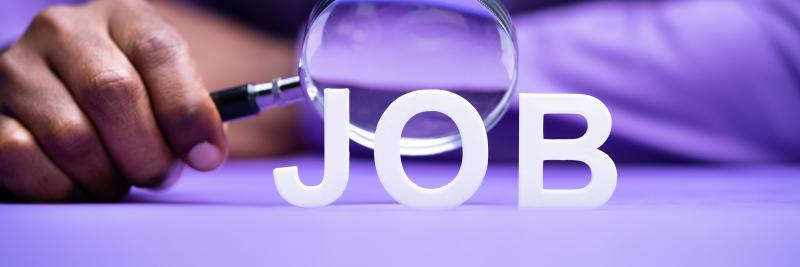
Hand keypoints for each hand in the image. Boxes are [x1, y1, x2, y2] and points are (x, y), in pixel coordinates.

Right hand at [0, 0, 227, 201]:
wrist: (62, 96)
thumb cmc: (131, 99)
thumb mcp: (166, 88)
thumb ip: (193, 112)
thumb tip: (206, 151)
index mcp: (122, 17)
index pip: (159, 52)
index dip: (188, 112)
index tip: (206, 156)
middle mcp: (64, 30)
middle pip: (113, 94)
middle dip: (147, 152)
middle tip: (159, 175)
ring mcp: (18, 68)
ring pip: (70, 136)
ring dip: (106, 175)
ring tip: (118, 177)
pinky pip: (23, 158)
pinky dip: (61, 186)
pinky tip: (76, 181)